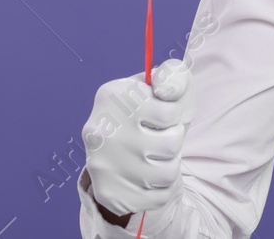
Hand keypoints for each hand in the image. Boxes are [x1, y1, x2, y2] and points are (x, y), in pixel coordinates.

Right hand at [83, 58, 194, 218]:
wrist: (128, 144)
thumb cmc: (155, 108)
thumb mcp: (167, 82)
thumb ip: (173, 76)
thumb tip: (165, 90)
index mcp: (112, 96)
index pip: (169, 113)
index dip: (174, 114)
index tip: (161, 113)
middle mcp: (99, 132)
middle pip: (171, 144)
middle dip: (173, 139)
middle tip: (158, 136)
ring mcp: (101, 166)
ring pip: (168, 174)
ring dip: (170, 164)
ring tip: (156, 155)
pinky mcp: (108, 194)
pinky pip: (159, 198)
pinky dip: (162, 188)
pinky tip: (149, 175)